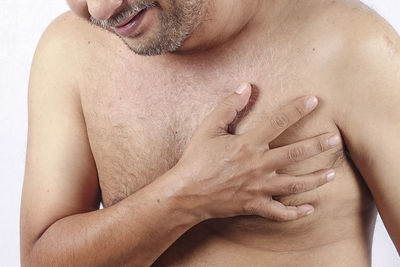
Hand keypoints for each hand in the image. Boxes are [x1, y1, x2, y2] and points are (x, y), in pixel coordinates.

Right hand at [171, 83, 339, 221]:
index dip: (297, 110)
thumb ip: (228, 107)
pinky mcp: (254, 205)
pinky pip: (279, 213)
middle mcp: (258, 166)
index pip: (277, 122)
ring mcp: (258, 188)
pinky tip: (309, 209)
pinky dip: (295, 213)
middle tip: (335, 140)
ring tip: (331, 174)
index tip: (313, 101)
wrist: (186, 193)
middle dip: (317, 146)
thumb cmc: (196, 159)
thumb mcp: (208, 129)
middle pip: (295, 154)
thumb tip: (246, 86)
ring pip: (294, 185)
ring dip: (315, 179)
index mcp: (247, 145)